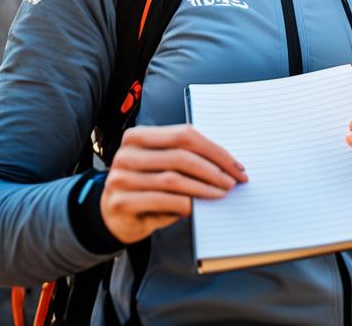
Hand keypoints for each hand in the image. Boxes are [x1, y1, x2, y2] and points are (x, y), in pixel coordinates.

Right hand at [101, 124, 247, 243]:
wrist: (114, 216)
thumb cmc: (147, 186)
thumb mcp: (163, 166)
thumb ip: (186, 158)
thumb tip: (228, 165)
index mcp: (138, 136)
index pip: (185, 135)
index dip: (215, 150)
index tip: (236, 166)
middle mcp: (126, 154)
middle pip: (181, 155)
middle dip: (214, 169)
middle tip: (232, 181)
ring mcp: (120, 178)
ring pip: (173, 179)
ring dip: (204, 187)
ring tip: (222, 193)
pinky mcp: (120, 202)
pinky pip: (163, 200)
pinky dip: (186, 203)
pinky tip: (199, 207)